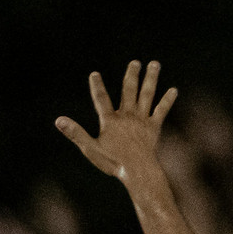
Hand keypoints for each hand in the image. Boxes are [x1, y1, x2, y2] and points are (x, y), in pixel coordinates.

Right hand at [56, 60, 177, 184]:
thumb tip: (59, 120)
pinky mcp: (154, 127)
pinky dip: (167, 100)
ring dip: (151, 79)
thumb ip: (75, 133)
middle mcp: (127, 115)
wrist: (138, 171)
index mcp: (110, 120)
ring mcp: (142, 120)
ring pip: (147, 94)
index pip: (101, 99)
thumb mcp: (90, 148)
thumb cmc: (113, 162)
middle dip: (131, 75)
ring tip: (155, 64)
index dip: (97, 86)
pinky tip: (174, 90)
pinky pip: (161, 110)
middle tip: (135, 62)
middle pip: (129, 90)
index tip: (94, 74)